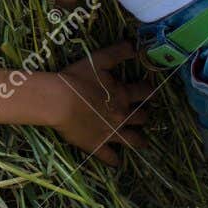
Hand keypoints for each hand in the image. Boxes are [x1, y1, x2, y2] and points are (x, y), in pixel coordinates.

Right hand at [52, 39, 154, 166]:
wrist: (58, 101)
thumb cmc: (77, 78)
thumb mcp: (98, 59)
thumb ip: (118, 52)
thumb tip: (136, 45)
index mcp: (124, 94)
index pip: (145, 92)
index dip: (149, 90)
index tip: (149, 91)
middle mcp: (123, 115)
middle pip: (142, 118)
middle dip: (144, 116)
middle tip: (143, 116)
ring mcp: (111, 133)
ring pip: (133, 141)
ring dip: (139, 141)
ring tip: (142, 142)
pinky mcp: (97, 146)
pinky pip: (111, 158)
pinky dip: (115, 161)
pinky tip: (117, 162)